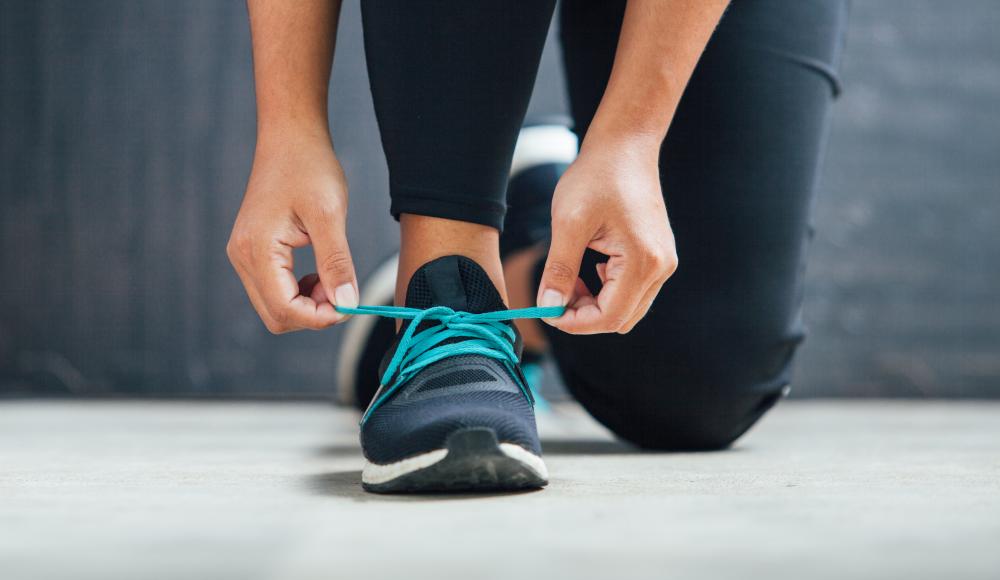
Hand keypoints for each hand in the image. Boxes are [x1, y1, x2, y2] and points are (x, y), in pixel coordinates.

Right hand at [227, 131, 357, 332]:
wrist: (290, 138)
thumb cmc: (309, 168)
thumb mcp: (329, 215)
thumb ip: (336, 263)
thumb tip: (346, 304)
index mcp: (256, 250)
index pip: (285, 310)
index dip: (320, 318)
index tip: (349, 305)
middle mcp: (242, 257)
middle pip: (276, 316)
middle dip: (313, 314)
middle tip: (343, 290)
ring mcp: (244, 255)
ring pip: (275, 306)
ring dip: (308, 304)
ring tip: (333, 277)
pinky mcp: (252, 252)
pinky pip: (274, 289)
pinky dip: (300, 292)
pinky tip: (320, 272)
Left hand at [537, 138, 676, 333]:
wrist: (625, 146)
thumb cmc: (597, 177)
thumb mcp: (568, 223)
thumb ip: (559, 270)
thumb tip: (548, 306)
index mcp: (643, 261)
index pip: (609, 317)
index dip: (574, 322)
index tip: (545, 311)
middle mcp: (661, 267)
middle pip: (620, 319)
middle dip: (583, 315)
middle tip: (554, 294)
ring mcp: (663, 263)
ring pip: (627, 308)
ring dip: (594, 303)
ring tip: (568, 278)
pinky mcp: (658, 257)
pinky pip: (633, 291)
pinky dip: (606, 291)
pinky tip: (587, 268)